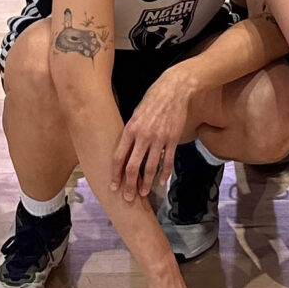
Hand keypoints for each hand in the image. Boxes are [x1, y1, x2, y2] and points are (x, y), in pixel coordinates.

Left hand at [112, 69, 197, 201]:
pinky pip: (167, 161)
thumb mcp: (136, 112)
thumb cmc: (153, 98)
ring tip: (143, 193)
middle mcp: (143, 136)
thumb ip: (131, 131)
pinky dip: (164, 173)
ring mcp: (159, 139)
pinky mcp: (172, 139)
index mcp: (131, 128)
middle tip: (128, 198)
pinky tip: (162, 182)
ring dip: (146, 183)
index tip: (113, 186)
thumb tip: (127, 147)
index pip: (119, 157)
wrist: (175, 89)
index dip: (115, 174)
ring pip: (150, 167)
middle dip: (129, 185)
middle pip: (133, 166)